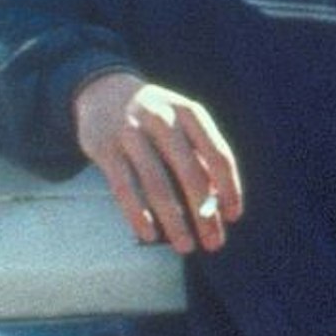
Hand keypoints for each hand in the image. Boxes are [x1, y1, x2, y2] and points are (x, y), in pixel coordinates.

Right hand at [71, 70, 243, 253]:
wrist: (103, 89)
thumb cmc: (154, 118)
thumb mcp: (181, 123)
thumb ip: (199, 154)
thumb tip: (219, 206)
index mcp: (190, 113)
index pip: (218, 155)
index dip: (229, 188)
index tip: (232, 217)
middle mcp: (162, 119)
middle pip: (191, 173)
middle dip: (204, 213)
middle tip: (213, 243)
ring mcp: (131, 131)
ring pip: (157, 183)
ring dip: (174, 220)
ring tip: (185, 246)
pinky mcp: (104, 147)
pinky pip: (123, 187)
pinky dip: (137, 214)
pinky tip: (148, 235)